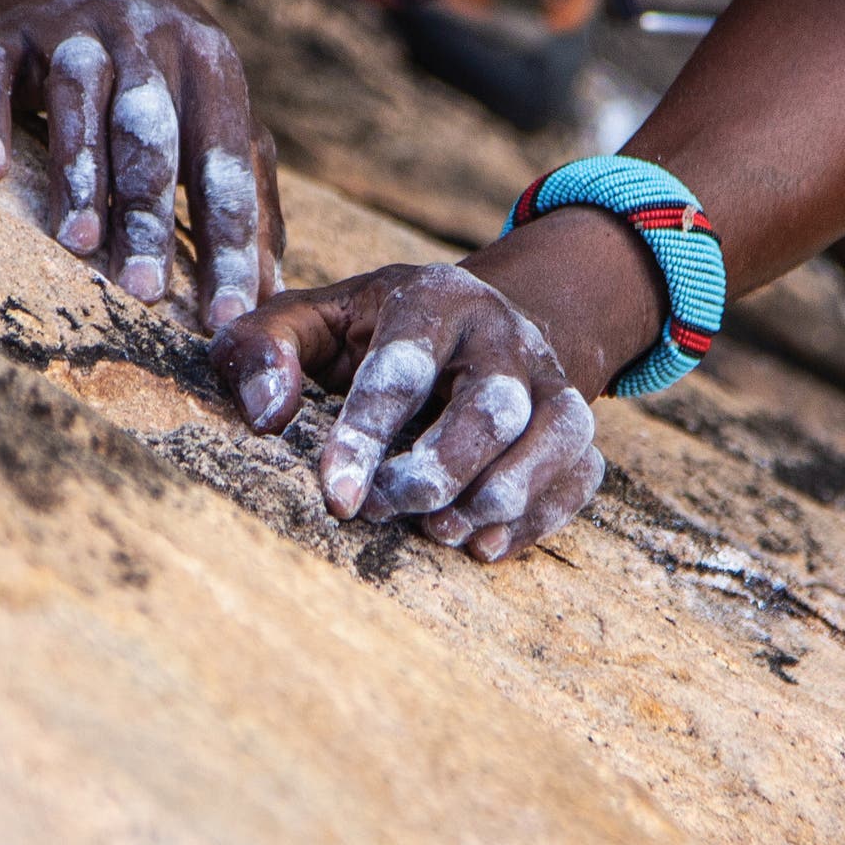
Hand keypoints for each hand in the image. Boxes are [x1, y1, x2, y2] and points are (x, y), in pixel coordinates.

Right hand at [0, 0, 280, 326]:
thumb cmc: (147, 54)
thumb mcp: (208, 95)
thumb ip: (246, 178)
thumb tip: (274, 280)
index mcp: (206, 59)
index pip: (223, 161)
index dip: (229, 240)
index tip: (228, 313)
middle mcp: (142, 37)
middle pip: (151, 134)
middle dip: (151, 215)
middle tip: (146, 292)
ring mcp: (69, 29)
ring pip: (79, 102)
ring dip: (80, 174)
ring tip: (79, 244)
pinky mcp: (0, 33)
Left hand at [211, 261, 607, 560]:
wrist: (479, 324)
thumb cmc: (371, 332)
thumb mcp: (310, 320)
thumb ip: (263, 348)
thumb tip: (265, 414)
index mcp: (432, 299)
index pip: (402, 368)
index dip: (366, 438)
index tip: (335, 498)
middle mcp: (503, 335)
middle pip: (492, 408)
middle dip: (435, 473)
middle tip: (380, 512)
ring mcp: (550, 379)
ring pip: (555, 436)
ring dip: (498, 497)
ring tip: (440, 533)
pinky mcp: (576, 426)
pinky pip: (580, 475)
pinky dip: (537, 519)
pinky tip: (482, 545)